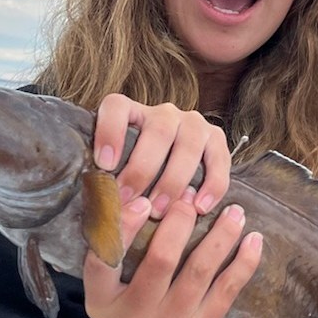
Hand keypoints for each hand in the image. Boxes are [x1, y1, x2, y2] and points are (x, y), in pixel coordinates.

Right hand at [83, 186, 262, 317]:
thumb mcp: (110, 298)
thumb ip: (116, 258)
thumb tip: (144, 197)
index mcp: (103, 301)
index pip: (103, 260)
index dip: (124, 227)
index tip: (144, 200)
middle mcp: (134, 317)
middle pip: (160, 260)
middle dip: (180, 221)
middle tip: (192, 197)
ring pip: (199, 271)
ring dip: (221, 236)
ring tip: (235, 212)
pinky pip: (225, 291)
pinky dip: (242, 263)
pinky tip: (253, 241)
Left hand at [93, 94, 230, 218]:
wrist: (175, 165)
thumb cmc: (137, 175)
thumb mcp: (119, 168)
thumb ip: (109, 177)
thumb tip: (98, 204)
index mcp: (132, 113)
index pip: (117, 108)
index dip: (110, 132)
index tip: (105, 164)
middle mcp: (164, 114)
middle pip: (158, 132)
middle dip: (142, 170)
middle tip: (130, 200)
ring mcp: (193, 123)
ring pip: (188, 145)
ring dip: (173, 180)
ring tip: (160, 210)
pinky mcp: (216, 139)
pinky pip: (219, 159)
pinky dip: (212, 185)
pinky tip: (200, 207)